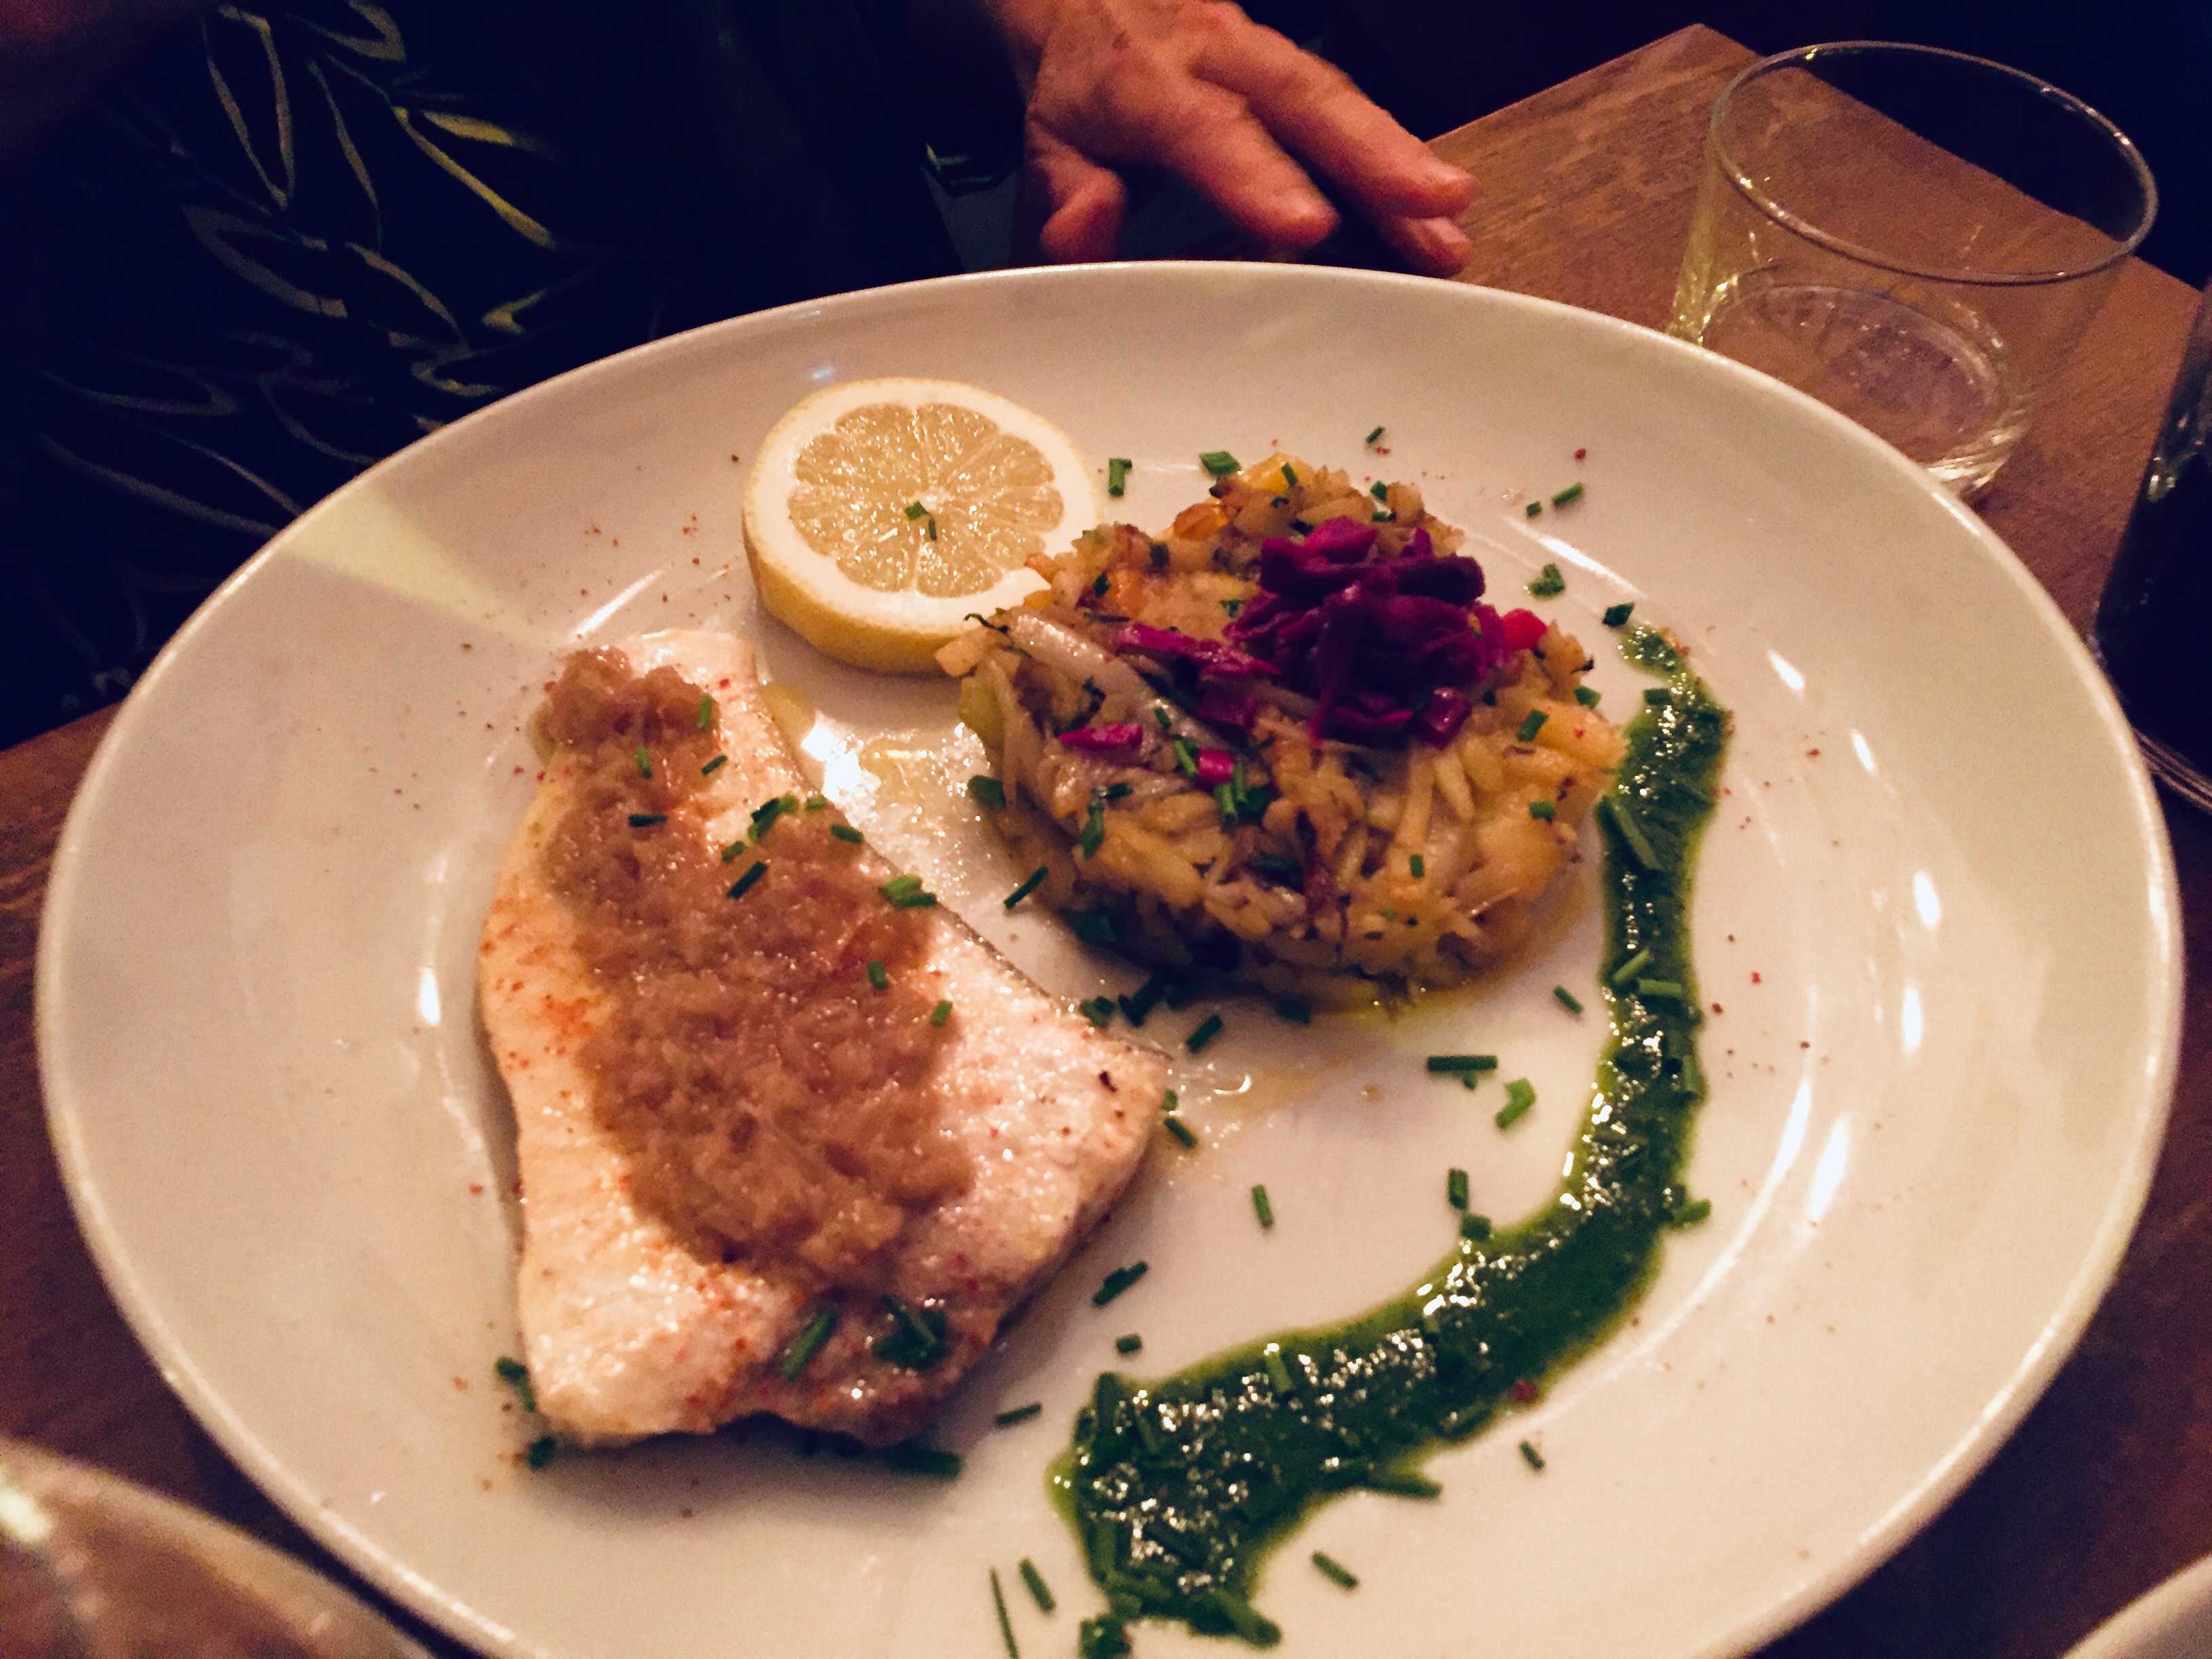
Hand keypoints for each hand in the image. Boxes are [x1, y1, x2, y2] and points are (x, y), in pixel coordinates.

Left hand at [984, 0, 1474, 273]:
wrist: (1096, 3)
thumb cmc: (1084, 91)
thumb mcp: (1048, 142)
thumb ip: (1066, 195)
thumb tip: (1084, 232)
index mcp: (1144, 79)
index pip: (1205, 126)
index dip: (1258, 175)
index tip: (1308, 227)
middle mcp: (1217, 55)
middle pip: (1304, 97)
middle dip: (1374, 154)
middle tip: (1433, 206)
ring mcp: (1267, 56)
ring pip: (1341, 100)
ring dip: (1403, 162)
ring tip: (1451, 222)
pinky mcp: (1300, 71)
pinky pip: (1352, 110)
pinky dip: (1397, 161)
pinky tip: (1437, 212)